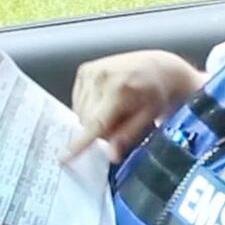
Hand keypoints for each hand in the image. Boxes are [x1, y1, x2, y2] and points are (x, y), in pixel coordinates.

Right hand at [66, 50, 205, 162]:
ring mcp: (91, 71)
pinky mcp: (85, 70)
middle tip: (120, 123)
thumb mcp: (149, 117)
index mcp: (119, 89)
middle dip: (100, 130)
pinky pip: (78, 101)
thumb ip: (127, 136)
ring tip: (115, 109)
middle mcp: (102, 77)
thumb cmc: (157, 91)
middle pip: (87, 121)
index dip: (81, 142)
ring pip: (79, 112)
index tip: (66, 156)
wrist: (158, 67)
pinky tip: (105, 101)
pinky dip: (89, 106)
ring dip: (93, 118)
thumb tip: (112, 156)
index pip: (95, 123)